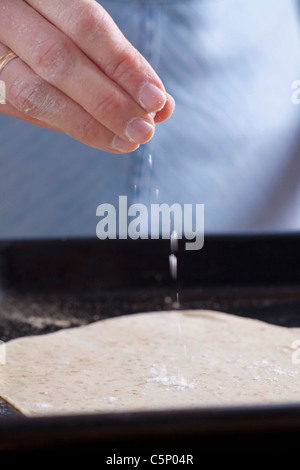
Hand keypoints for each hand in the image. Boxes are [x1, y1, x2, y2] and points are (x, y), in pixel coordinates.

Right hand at [0, 0, 174, 152]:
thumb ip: (117, 63)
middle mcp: (7, 12)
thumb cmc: (56, 32)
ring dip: (89, 123)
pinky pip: (24, 109)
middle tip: (145, 129)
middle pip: (58, 59)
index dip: (124, 65)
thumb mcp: (84, 32)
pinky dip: (68, 125)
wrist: (8, 32)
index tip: (156, 98)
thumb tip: (161, 106)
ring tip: (127, 140)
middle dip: (108, 101)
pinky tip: (101, 137)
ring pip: (34, 91)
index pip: (86, 25)